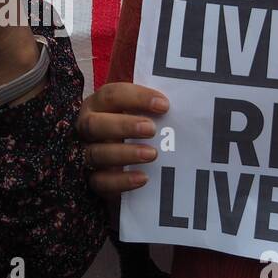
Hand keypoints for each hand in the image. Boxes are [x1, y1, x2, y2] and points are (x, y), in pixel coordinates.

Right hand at [75, 82, 169, 201]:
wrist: (125, 161)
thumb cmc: (138, 129)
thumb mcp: (143, 114)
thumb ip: (156, 108)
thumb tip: (191, 106)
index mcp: (98, 105)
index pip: (111, 95)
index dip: (136, 98)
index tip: (164, 105)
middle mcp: (87, 127)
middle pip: (94, 124)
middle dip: (123, 125)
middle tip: (152, 129)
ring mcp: (87, 154)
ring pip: (96, 154)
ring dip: (124, 153)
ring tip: (152, 154)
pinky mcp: (92, 179)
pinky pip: (100, 182)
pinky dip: (121, 181)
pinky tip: (143, 178)